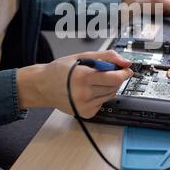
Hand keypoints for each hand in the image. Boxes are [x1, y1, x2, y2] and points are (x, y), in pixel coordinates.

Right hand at [17, 50, 132, 118]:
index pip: (114, 78)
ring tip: (94, 81)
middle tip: (105, 72)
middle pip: (114, 87)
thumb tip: (125, 62)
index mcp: (83, 77)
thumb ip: (106, 57)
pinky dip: (100, 96)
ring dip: (108, 87)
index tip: (127, 70)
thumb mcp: (82, 56)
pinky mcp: (85, 113)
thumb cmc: (60, 70)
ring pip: (110, 95)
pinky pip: (103, 103)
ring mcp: (84, 105)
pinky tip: (89, 90)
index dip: (124, 73)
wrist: (42, 86)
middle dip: (115, 78)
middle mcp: (83, 93)